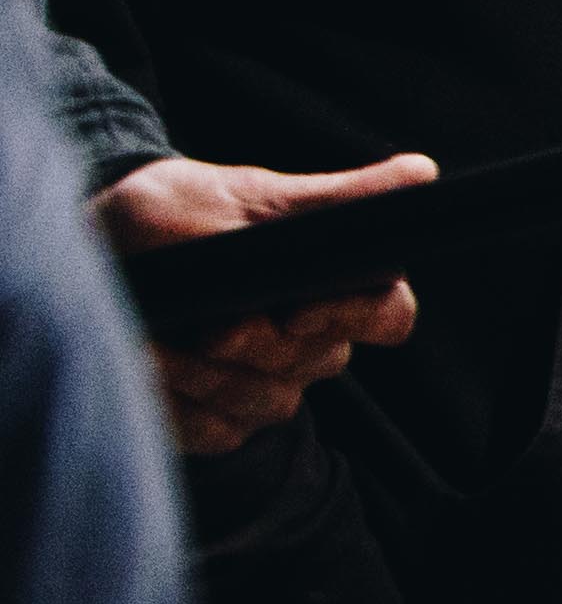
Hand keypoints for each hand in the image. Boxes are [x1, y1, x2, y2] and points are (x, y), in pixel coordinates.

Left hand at [95, 151, 426, 453]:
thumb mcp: (251, 197)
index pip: (388, 314)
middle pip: (318, 361)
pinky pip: (218, 431)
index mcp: (335, 285)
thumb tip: (422, 172)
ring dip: (206, 375)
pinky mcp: (220, 421)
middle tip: (204, 324)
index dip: (352, 317)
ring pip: (267, 400)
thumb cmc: (179, 212)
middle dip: (256, 344)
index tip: (296, 310)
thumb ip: (335, 199)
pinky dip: (178, 405)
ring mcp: (268, 384)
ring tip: (150, 340)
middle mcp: (311, 341)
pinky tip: (144, 369)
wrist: (98, 246)